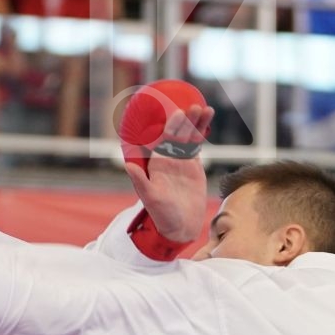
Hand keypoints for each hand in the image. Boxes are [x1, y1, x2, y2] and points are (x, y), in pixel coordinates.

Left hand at [124, 103, 213, 244]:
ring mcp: (181, 160)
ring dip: (197, 123)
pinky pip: (197, 145)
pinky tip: (208, 119)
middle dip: (186, 120)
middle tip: (195, 108)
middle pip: (179, 134)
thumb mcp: (150, 198)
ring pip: (190, 136)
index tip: (178, 114)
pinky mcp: (193, 165)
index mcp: (157, 162)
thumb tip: (127, 166)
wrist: (180, 226)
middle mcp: (168, 157)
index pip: (164, 139)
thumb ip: (140, 182)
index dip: (171, 126)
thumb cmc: (162, 214)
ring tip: (207, 109)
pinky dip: (202, 132)